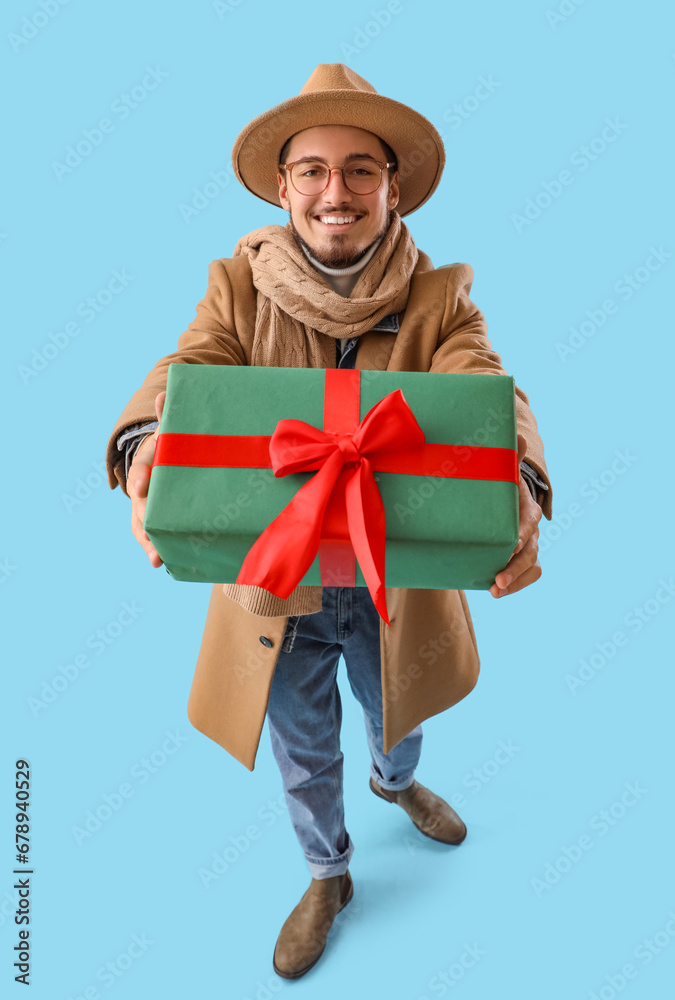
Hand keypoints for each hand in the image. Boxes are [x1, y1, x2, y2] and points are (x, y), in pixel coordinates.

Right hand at [128, 391, 165, 567]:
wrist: (168, 458)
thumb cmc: (176, 444)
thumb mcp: (174, 429)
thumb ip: (170, 414)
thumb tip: (166, 391)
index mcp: (148, 461)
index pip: (141, 468)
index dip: (140, 477)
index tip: (140, 488)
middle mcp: (144, 486)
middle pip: (140, 505)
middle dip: (144, 522)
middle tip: (149, 535)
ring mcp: (148, 504)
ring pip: (143, 524)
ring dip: (149, 542)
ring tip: (156, 560)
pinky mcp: (158, 519)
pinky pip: (156, 534)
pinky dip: (160, 547)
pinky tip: (167, 563)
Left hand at [490, 434, 541, 597]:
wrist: (498, 499)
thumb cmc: (498, 484)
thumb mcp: (502, 470)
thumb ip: (509, 457)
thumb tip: (518, 436)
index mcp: (528, 508)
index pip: (530, 522)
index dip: (522, 535)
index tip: (511, 545)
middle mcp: (531, 530)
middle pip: (531, 552)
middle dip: (516, 568)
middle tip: (497, 581)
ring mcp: (527, 546)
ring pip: (532, 567)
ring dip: (516, 581)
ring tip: (495, 591)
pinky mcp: (518, 558)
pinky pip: (525, 575)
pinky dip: (515, 585)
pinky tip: (494, 592)